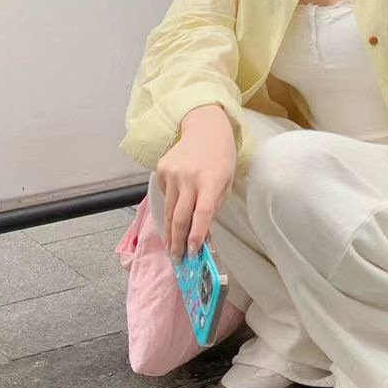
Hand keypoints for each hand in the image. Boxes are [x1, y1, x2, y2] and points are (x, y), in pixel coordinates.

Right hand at [155, 115, 235, 264]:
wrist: (205, 127)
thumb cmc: (221, 157)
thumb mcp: (226, 181)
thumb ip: (214, 207)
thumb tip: (203, 235)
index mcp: (210, 181)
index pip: (202, 214)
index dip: (196, 236)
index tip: (193, 254)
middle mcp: (189, 178)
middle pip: (179, 217)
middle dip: (177, 242)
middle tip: (177, 260)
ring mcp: (172, 173)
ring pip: (168, 210)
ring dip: (169, 232)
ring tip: (171, 248)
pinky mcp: (161, 170)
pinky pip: (165, 196)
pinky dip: (170, 206)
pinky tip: (176, 209)